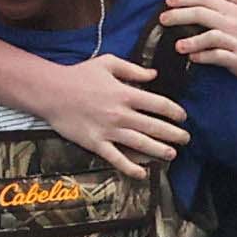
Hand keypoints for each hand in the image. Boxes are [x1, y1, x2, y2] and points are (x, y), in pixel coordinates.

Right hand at [35, 52, 185, 175]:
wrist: (50, 91)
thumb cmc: (78, 75)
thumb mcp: (108, 63)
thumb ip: (133, 69)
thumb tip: (154, 75)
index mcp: (125, 93)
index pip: (159, 104)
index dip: (175, 112)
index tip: (183, 117)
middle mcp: (120, 114)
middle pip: (155, 126)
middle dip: (174, 134)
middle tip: (186, 139)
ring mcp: (108, 130)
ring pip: (140, 144)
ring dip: (160, 151)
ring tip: (172, 154)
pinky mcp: (95, 143)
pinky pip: (116, 158)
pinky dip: (130, 167)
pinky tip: (142, 173)